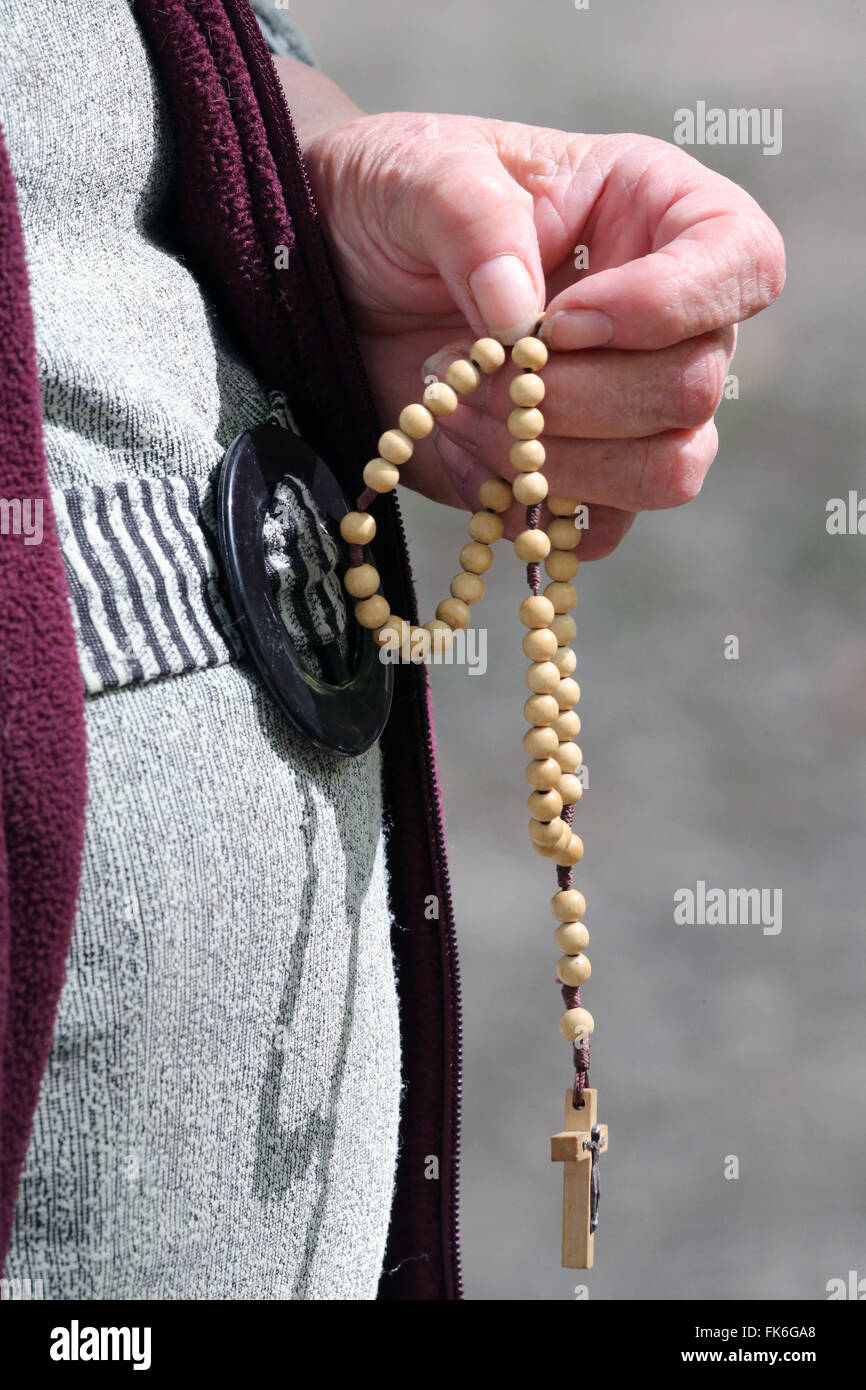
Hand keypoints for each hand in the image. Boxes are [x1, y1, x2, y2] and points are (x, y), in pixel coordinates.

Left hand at [303, 111, 784, 557]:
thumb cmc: (391, 204)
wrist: (335, 287)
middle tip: (475, 369)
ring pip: (667, 470)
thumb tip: (522, 314)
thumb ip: (475, 220)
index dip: (669, 304)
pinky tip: (470, 457)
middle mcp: (665, 318)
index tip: (560, 318)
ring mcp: (630, 407)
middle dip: (574, 396)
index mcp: (655, 213)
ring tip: (459, 412)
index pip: (743, 262)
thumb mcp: (419, 173)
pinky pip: (603, 529)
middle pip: (695, 386)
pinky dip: (532, 512)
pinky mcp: (581, 478)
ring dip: (552, 458)